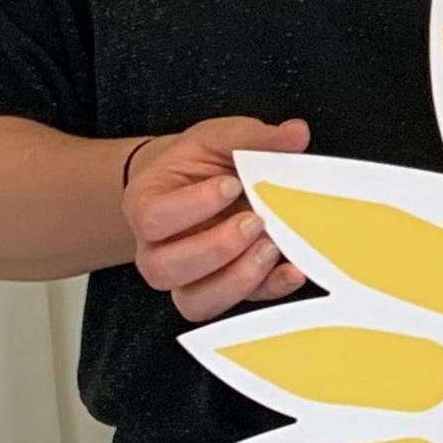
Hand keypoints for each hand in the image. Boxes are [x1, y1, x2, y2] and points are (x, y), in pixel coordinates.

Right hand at [128, 116, 312, 322]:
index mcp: (146, 204)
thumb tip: (296, 134)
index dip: (193, 205)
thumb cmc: (202, 165)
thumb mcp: (220, 139)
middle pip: (164, 269)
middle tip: (255, 221)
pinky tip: (292, 270)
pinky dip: (266, 291)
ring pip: (194, 302)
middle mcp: (156, 249)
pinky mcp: (220, 291)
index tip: (231, 184)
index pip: (151, 217)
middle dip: (216, 248)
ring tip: (270, 249)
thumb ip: (253, 137)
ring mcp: (185, 278)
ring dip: (237, 280)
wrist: (198, 185)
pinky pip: (234, 308)